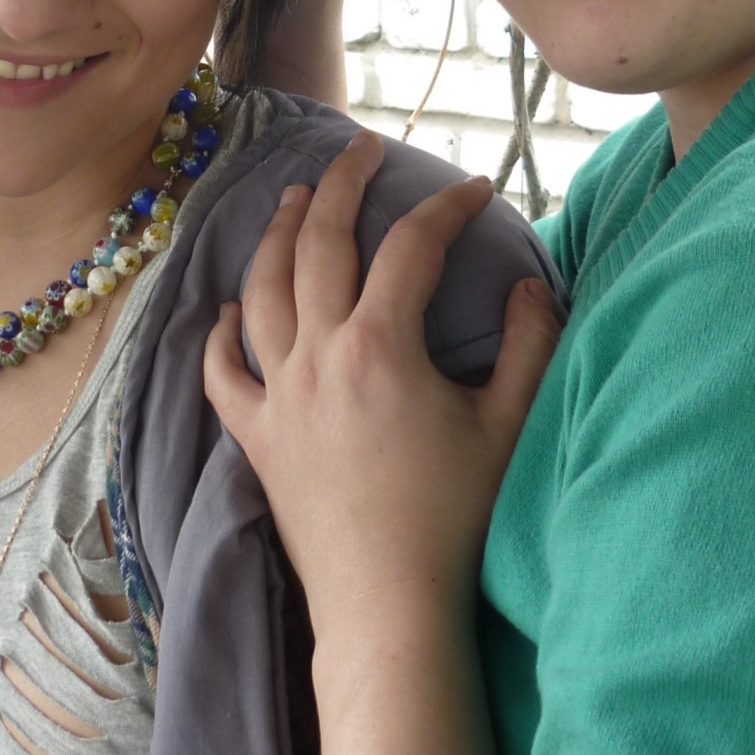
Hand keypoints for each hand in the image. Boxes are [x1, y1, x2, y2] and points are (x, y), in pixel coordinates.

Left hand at [203, 132, 561, 633]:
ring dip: (276, 233)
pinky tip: (231, 309)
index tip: (478, 188)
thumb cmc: (456, 520)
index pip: (412, 246)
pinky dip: (223, 334)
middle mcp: (318, 357)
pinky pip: (224, 373)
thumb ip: (529, 345)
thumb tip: (531, 283)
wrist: (388, 606)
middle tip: (361, 148)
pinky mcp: (257, 438)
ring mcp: (279, 396)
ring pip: (263, 291)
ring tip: (292, 197)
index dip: (448, 207)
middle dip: (342, 183)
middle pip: (319, 241)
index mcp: (381, 346)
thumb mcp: (508, 426)